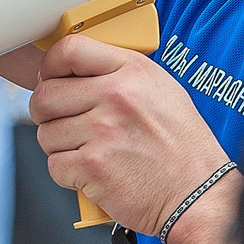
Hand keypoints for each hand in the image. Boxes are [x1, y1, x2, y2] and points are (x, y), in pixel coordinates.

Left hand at [31, 36, 230, 243]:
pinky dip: (69, 174)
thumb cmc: (183, 147)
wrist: (198, 194)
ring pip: (46, 133)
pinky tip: (92, 173)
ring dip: (60, 147)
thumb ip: (120, 74)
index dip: (50, 65)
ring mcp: (103, 131)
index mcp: (133, 71)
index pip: (69, 49)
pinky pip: (55, 165)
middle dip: (47, 113)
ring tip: (88, 152)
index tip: (50, 78)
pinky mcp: (92, 166)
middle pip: (45, 95)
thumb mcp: (162, 91)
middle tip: (64, 123)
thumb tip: (75, 73)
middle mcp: (117, 96)